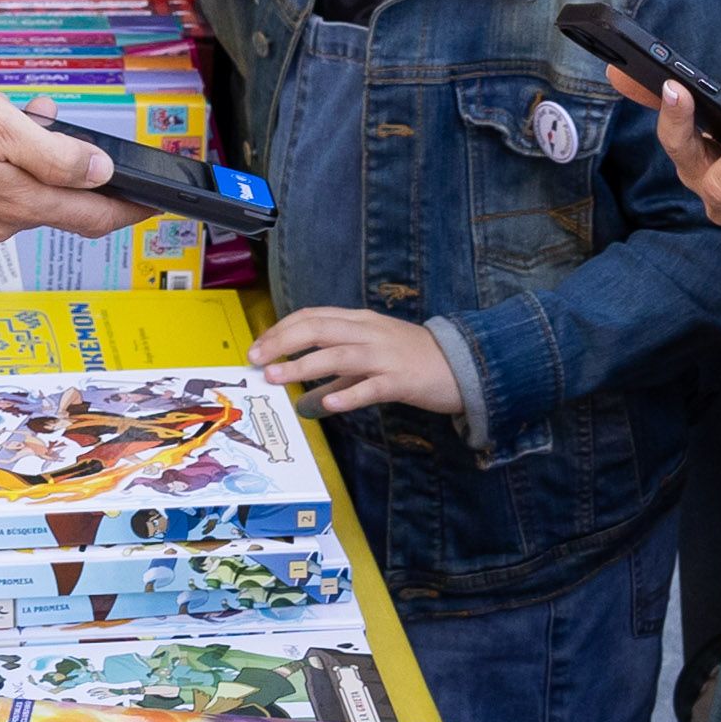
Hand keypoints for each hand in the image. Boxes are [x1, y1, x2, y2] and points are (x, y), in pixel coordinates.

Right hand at [0, 70, 117, 242]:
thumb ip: (53, 154)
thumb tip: (101, 171)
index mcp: (18, 204)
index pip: (94, 217)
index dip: (131, 208)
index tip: (157, 201)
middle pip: (55, 205)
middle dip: (69, 170)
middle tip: (54, 122)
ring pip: (17, 196)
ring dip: (25, 165)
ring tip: (5, 117)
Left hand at [250, 305, 459, 417]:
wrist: (464, 364)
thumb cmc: (414, 360)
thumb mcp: (374, 354)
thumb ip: (340, 371)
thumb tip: (307, 390)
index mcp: (360, 321)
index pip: (312, 316)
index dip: (281, 329)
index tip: (258, 345)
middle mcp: (369, 332)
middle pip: (317, 328)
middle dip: (282, 342)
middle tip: (256, 360)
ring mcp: (385, 355)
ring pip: (338, 354)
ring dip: (302, 366)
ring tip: (275, 377)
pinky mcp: (401, 380)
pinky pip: (370, 387)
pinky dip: (347, 395)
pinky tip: (327, 405)